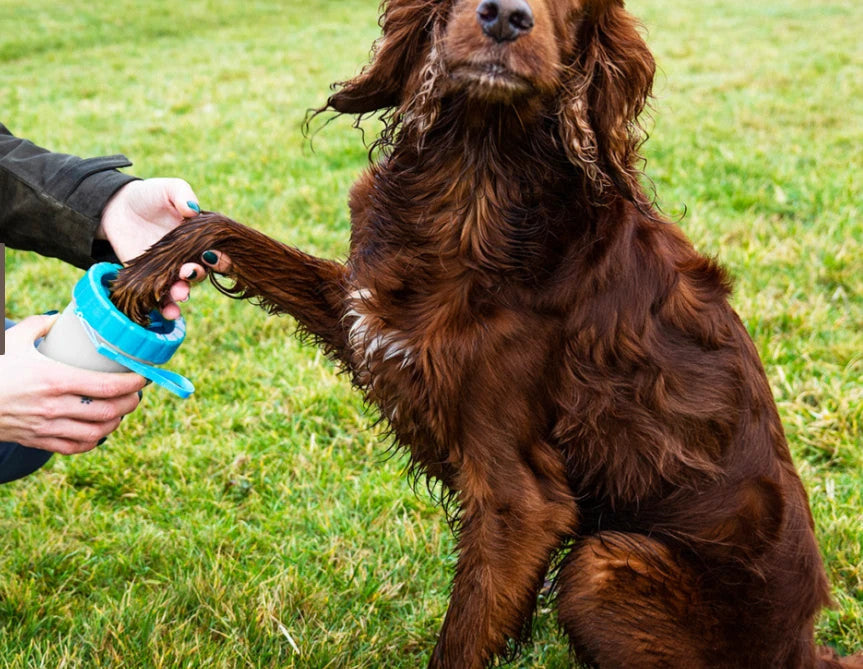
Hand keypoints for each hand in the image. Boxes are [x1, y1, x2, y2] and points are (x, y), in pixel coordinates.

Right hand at [0, 316, 145, 453]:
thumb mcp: (13, 340)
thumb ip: (40, 325)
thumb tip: (61, 317)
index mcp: (54, 379)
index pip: (106, 386)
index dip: (132, 383)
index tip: (144, 376)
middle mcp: (54, 406)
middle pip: (109, 411)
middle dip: (130, 403)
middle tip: (137, 394)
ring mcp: (47, 427)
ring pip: (97, 433)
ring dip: (116, 422)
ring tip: (121, 410)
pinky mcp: (38, 440)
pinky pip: (75, 447)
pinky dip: (94, 441)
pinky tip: (99, 430)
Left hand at [98, 178, 207, 319]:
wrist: (115, 206)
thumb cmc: (147, 195)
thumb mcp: (167, 187)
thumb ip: (181, 193)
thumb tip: (193, 209)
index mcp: (198, 237)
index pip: (213, 250)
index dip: (218, 257)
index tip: (213, 256)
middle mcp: (186, 257)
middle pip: (199, 272)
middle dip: (196, 275)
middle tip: (188, 271)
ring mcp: (168, 270)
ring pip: (182, 288)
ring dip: (183, 294)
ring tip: (180, 294)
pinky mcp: (149, 280)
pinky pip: (160, 298)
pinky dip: (166, 308)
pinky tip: (169, 312)